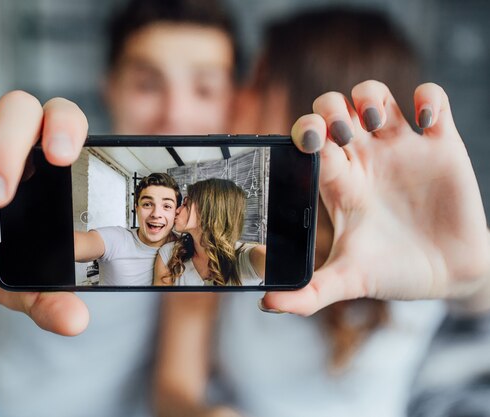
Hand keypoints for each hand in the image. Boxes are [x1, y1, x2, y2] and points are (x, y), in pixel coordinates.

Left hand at [262, 80, 489, 314]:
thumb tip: (266, 304)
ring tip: (379, 123)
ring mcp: (402, 149)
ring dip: (372, 96)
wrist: (448, 277)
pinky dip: (429, 97)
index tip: (312, 142)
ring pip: (375, 94)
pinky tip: (427, 120)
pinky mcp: (442, 144)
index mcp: (339, 182)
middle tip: (345, 134)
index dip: (305, 130)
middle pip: (335, 107)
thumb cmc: (392, 273)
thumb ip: (310, 292)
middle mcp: (365, 159)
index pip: (310, 139)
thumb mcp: (349, 280)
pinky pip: (434, 99)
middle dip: (333, 110)